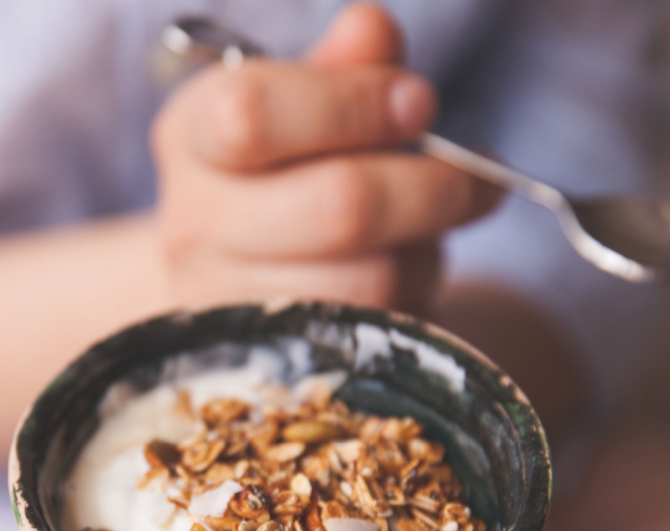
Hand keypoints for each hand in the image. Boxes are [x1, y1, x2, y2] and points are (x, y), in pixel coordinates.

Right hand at [152, 3, 498, 312]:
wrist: (230, 270)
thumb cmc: (279, 169)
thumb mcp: (301, 101)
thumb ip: (342, 65)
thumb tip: (371, 28)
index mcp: (192, 136)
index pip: (253, 114)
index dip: (353, 104)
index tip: (420, 102)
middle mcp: (194, 223)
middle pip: (337, 207)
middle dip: (431, 186)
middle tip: (477, 175)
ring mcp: (228, 301)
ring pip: (370, 279)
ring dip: (425, 247)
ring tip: (430, 224)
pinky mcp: (275, 359)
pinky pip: (375, 328)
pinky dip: (412, 293)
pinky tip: (405, 266)